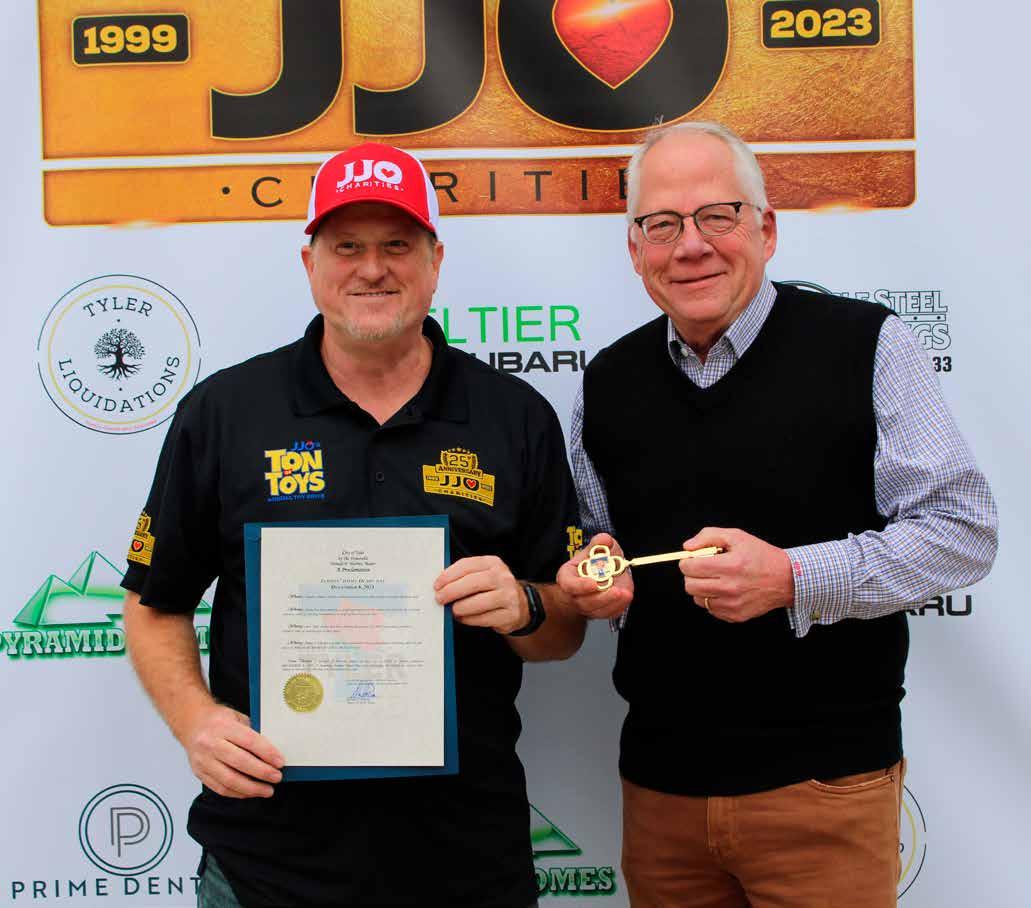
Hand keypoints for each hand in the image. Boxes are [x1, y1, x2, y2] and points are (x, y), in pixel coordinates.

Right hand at [179, 703, 284, 798]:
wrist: (191, 723)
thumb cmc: (217, 720)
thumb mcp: (237, 717)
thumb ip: (252, 733)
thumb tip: (273, 751)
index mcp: (223, 726)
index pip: (249, 741)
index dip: (267, 753)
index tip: (280, 762)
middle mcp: (210, 743)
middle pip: (240, 762)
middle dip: (262, 772)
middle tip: (276, 777)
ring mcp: (203, 760)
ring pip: (229, 780)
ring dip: (251, 788)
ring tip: (267, 790)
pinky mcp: (199, 773)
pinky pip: (220, 788)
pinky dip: (237, 793)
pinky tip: (250, 792)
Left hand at [434, 556, 527, 634]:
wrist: (521, 604)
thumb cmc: (494, 588)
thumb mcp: (483, 575)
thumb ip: (464, 576)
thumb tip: (441, 585)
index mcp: (493, 563)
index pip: (468, 565)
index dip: (449, 575)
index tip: (437, 585)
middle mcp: (503, 578)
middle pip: (474, 582)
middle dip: (453, 591)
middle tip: (440, 598)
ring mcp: (509, 596)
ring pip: (480, 602)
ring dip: (461, 607)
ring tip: (453, 610)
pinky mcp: (510, 615)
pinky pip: (484, 619)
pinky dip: (469, 619)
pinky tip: (463, 618)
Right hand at [556, 533, 633, 619]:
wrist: (600, 573)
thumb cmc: (594, 561)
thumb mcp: (596, 548)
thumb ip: (599, 543)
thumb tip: (604, 540)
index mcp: (567, 577)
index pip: (569, 585)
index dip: (581, 586)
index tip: (594, 583)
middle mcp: (575, 595)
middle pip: (584, 602)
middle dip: (602, 598)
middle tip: (617, 590)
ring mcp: (587, 606)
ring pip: (597, 611)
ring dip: (612, 603)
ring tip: (625, 593)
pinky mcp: (600, 612)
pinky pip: (607, 614)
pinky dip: (618, 607)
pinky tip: (626, 598)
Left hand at [679, 527, 793, 622]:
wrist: (786, 578)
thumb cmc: (760, 555)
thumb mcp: (736, 536)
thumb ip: (708, 536)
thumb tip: (687, 548)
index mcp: (730, 565)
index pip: (690, 567)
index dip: (687, 562)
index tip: (694, 560)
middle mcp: (730, 587)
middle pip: (690, 585)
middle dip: (692, 575)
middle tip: (703, 569)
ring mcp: (732, 604)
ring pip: (698, 599)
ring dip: (701, 588)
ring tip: (715, 579)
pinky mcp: (735, 616)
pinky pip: (711, 609)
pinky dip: (713, 599)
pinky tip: (724, 590)